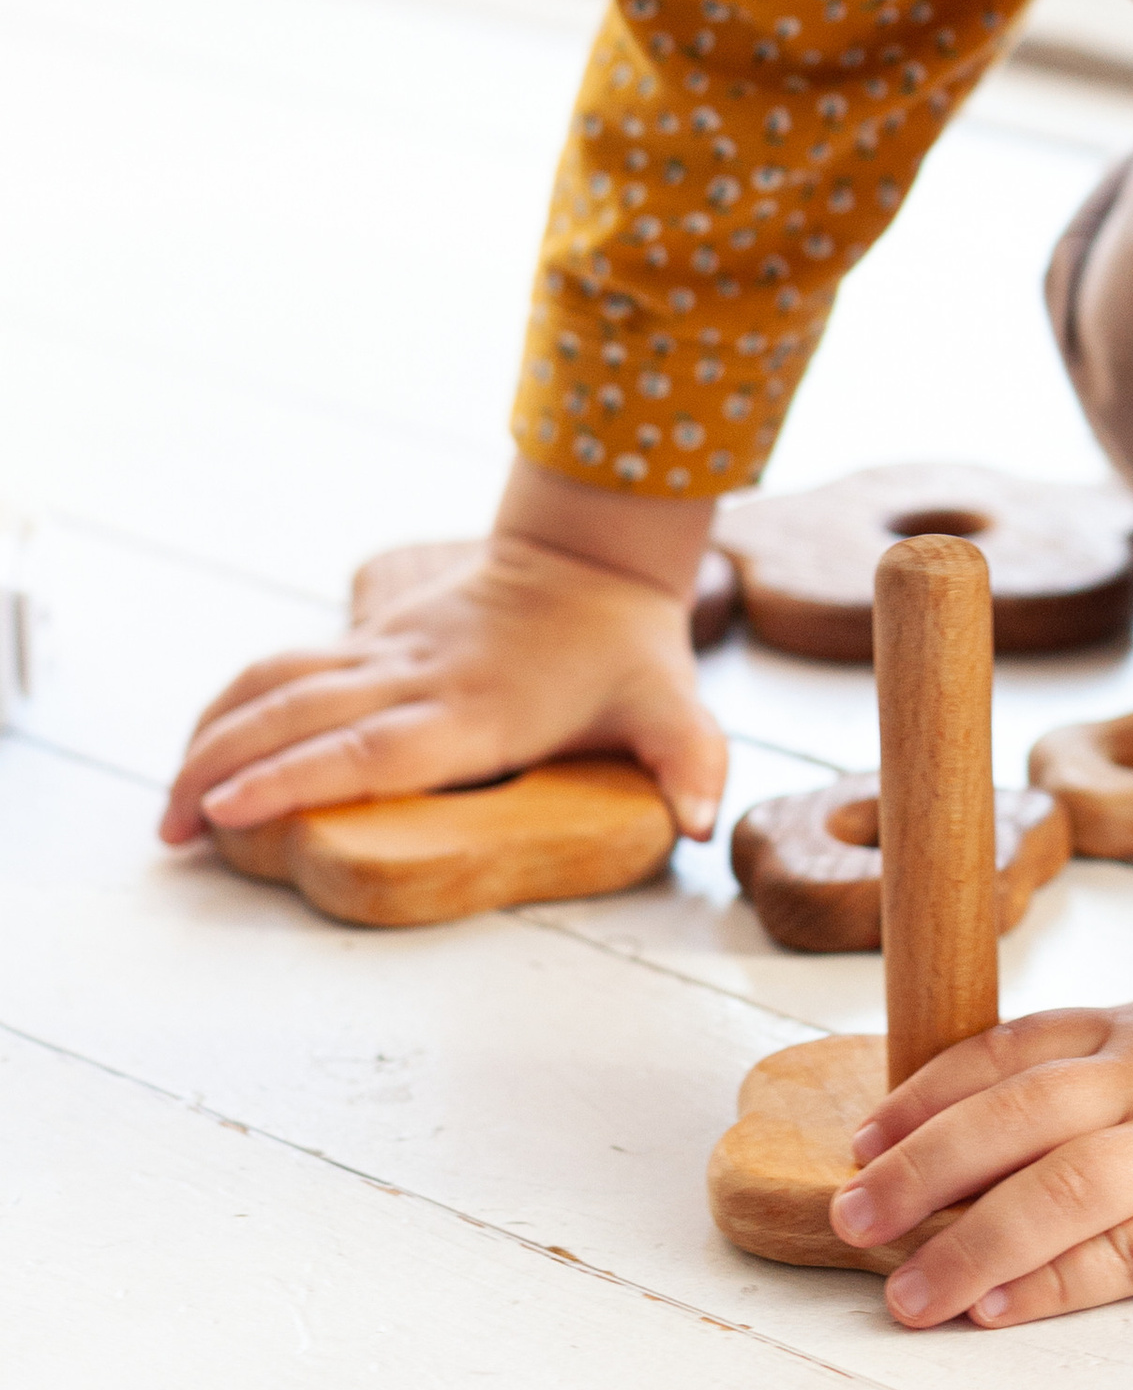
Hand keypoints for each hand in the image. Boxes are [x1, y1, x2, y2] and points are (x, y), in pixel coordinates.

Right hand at [159, 459, 727, 847]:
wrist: (593, 555)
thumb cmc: (627, 646)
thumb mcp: (674, 705)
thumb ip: (693, 761)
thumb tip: (706, 821)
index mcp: (477, 706)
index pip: (370, 745)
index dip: (296, 777)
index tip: (230, 810)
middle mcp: (417, 676)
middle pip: (300, 717)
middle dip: (225, 771)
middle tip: (169, 834)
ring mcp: (388, 651)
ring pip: (279, 683)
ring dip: (214, 739)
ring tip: (168, 811)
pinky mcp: (372, 637)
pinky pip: (288, 665)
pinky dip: (235, 706)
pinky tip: (202, 753)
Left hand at [830, 928, 1132, 1326]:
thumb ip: (1106, 1060)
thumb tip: (998, 1106)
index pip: (1006, 1050)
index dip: (927, 1093)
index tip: (863, 1134)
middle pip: (1013, 1113)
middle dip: (921, 1164)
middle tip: (849, 1212)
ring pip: (1061, 1186)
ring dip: (969, 1238)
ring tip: (904, 1289)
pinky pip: (1132, 1249)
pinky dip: (1059, 1278)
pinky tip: (1001, 1306)